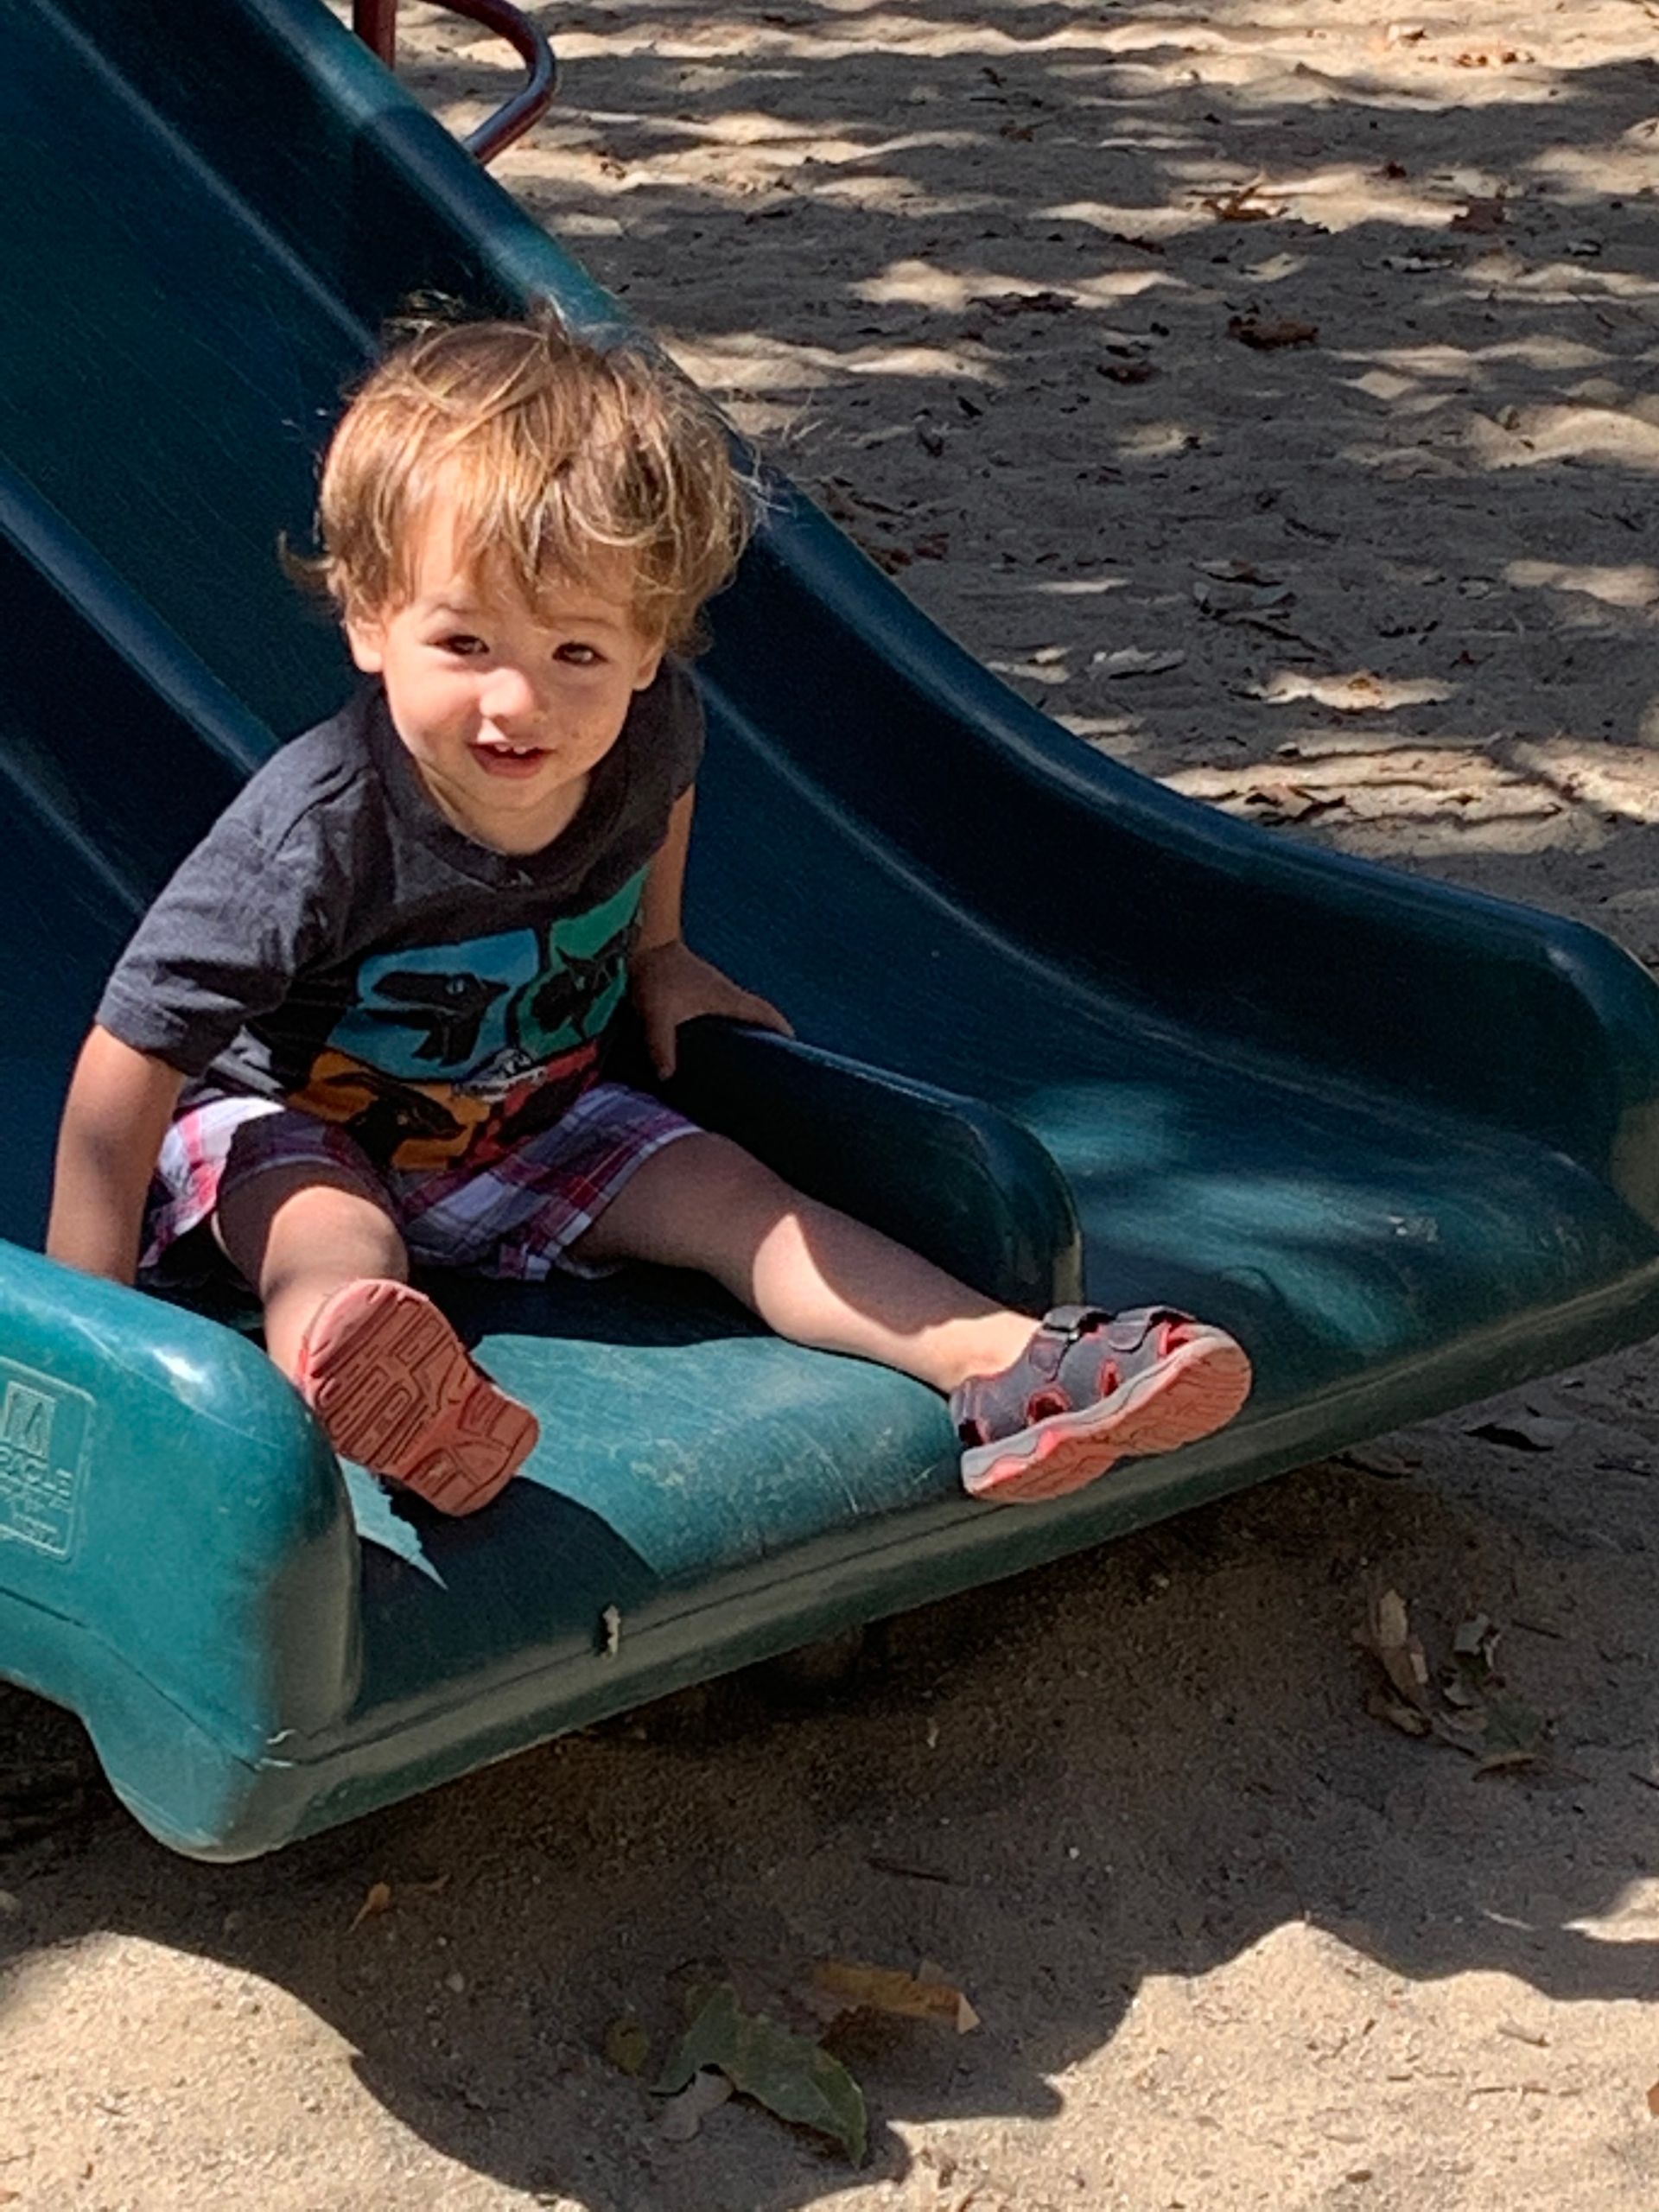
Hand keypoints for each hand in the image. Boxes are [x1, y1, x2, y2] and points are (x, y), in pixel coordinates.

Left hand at [629, 939, 793, 1079]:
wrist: (643, 944)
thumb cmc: (654, 975)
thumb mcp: (656, 1014)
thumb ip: (661, 1044)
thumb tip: (666, 1076)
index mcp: (726, 998)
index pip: (764, 1013)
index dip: (780, 1029)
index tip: (793, 1045)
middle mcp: (725, 991)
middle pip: (758, 1012)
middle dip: (769, 1031)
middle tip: (775, 1055)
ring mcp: (713, 986)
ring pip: (741, 1008)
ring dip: (749, 1024)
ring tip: (749, 1049)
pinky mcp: (699, 985)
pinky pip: (724, 1006)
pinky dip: (730, 1019)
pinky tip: (717, 1034)